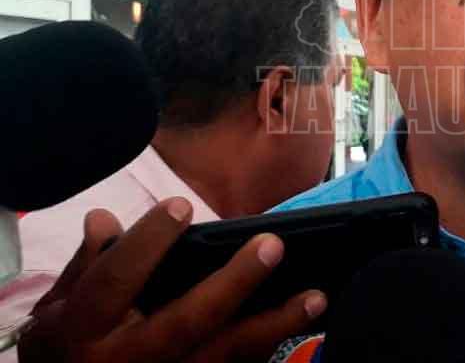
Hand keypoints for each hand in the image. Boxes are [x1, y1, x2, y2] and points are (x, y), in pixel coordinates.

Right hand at [18, 198, 326, 361]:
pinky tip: (300, 330)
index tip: (182, 206)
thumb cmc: (65, 350)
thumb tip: (104, 218)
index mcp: (84, 330)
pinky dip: (267, 353)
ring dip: (273, 325)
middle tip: (273, 245)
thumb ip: (88, 263)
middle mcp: (126, 361)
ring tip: (315, 297)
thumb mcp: (60, 308)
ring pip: (223, 355)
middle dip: (233, 283)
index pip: (115, 280)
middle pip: (186, 321)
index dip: (148, 242)